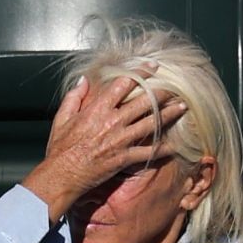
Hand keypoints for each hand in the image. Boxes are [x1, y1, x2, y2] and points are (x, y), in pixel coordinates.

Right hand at [21, 74, 188, 220]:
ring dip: (169, 115)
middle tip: (175, 88)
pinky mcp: (124, 158)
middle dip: (162, 93)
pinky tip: (174, 145)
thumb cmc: (60, 149)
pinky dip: (162, 149)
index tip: (152, 67)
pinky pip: (148, 152)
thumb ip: (74, 97)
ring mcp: (121, 140)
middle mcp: (113, 121)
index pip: (124, 84)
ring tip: (182, 108)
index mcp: (98, 109)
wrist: (62, 176)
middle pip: (144, 102)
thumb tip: (83, 81)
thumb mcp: (62, 118)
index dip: (141, 73)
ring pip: (151, 123)